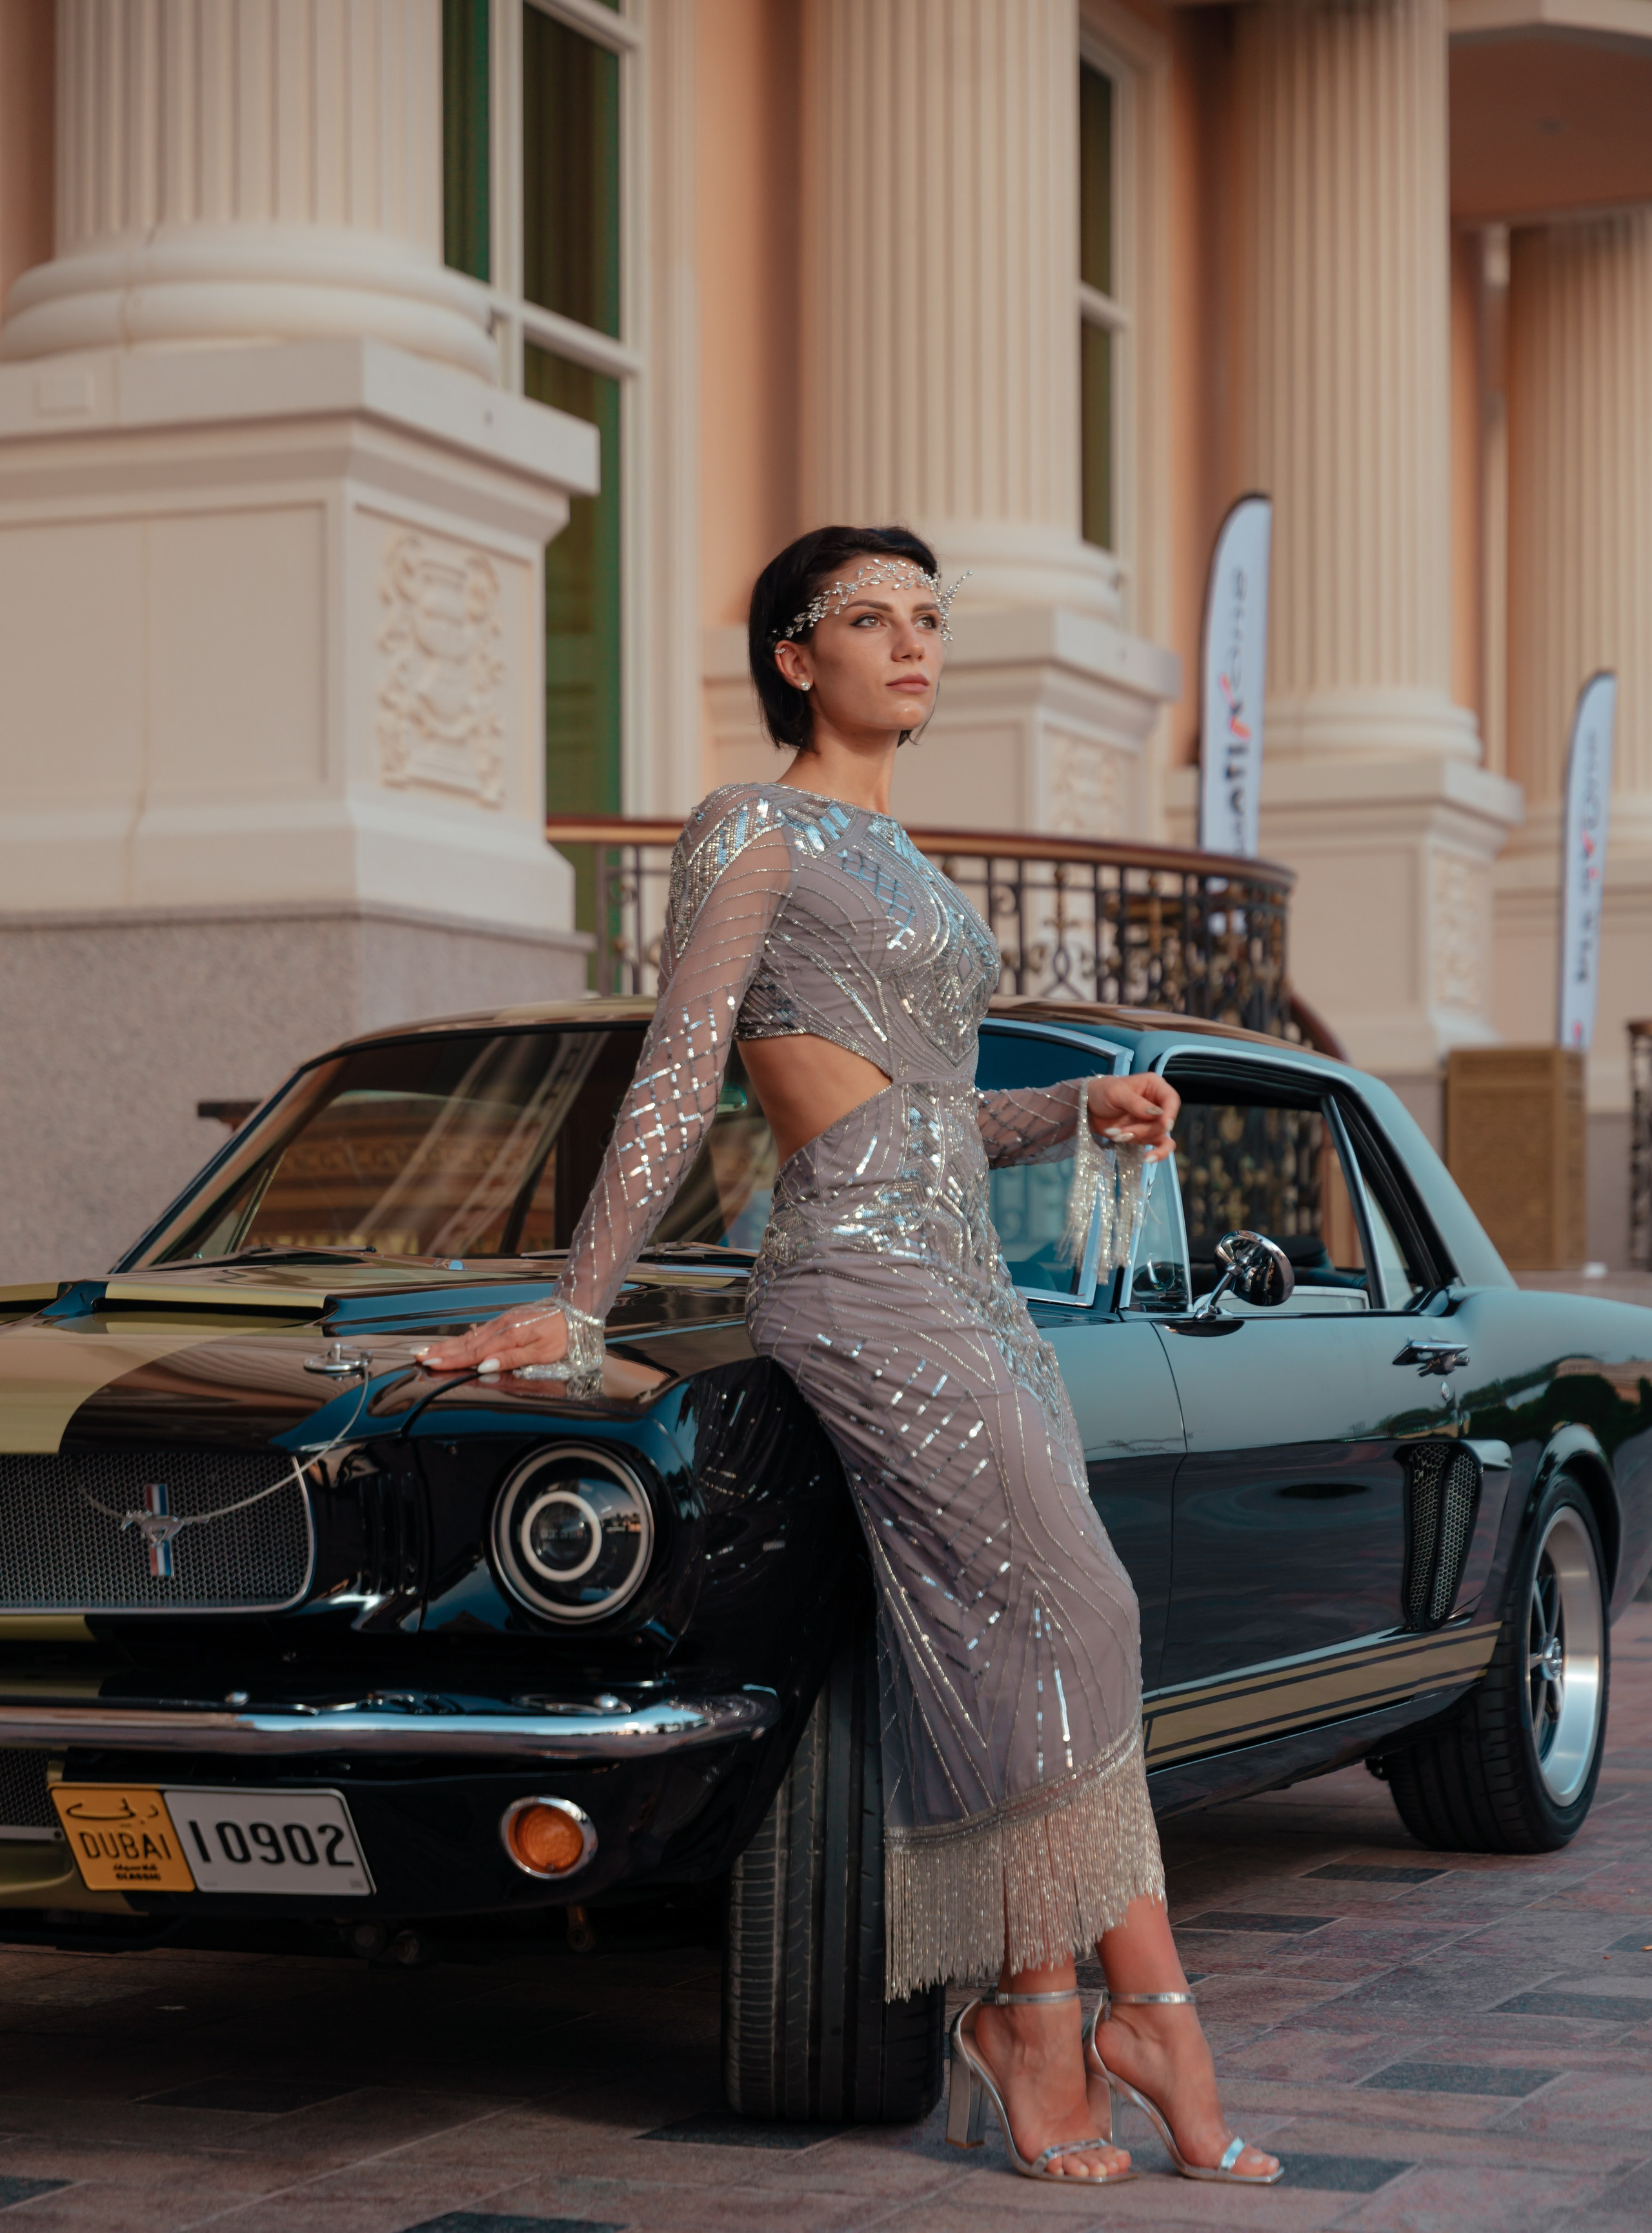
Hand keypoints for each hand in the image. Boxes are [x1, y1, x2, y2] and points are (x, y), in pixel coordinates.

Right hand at [414, 1307, 569, 1376]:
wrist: (573, 1309)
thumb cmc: (562, 1334)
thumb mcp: (543, 1352)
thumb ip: (512, 1359)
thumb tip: (485, 1366)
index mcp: (509, 1337)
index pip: (474, 1353)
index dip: (451, 1360)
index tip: (430, 1364)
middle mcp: (500, 1328)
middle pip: (465, 1344)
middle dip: (440, 1352)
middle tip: (417, 1357)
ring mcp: (500, 1323)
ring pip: (468, 1337)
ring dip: (446, 1346)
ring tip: (425, 1351)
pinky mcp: (503, 1322)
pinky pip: (476, 1333)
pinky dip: (460, 1340)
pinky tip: (450, 1344)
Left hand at [1086, 1073, 1179, 1161]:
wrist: (1089, 1106)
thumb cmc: (1103, 1092)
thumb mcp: (1117, 1093)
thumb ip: (1136, 1103)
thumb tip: (1157, 1113)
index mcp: (1154, 1087)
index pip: (1171, 1100)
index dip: (1171, 1113)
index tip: (1165, 1124)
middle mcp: (1158, 1104)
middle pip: (1164, 1122)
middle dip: (1145, 1129)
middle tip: (1124, 1131)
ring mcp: (1153, 1121)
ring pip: (1160, 1135)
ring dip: (1139, 1138)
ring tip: (1118, 1135)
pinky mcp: (1146, 1135)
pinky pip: (1158, 1147)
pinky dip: (1153, 1153)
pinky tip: (1147, 1159)